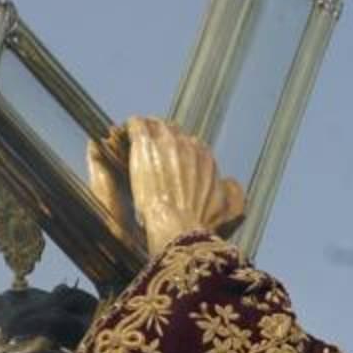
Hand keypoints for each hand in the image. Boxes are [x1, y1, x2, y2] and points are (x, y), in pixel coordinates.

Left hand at [88, 116, 244, 257]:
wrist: (178, 226)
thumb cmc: (199, 223)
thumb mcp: (228, 209)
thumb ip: (233, 193)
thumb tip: (229, 182)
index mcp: (204, 158)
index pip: (189, 145)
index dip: (176, 153)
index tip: (166, 162)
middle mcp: (187, 146)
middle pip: (171, 132)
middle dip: (160, 139)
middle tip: (147, 151)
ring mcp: (165, 143)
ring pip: (153, 125)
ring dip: (143, 132)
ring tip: (130, 141)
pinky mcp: (144, 144)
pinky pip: (135, 125)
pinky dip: (128, 129)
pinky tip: (120, 135)